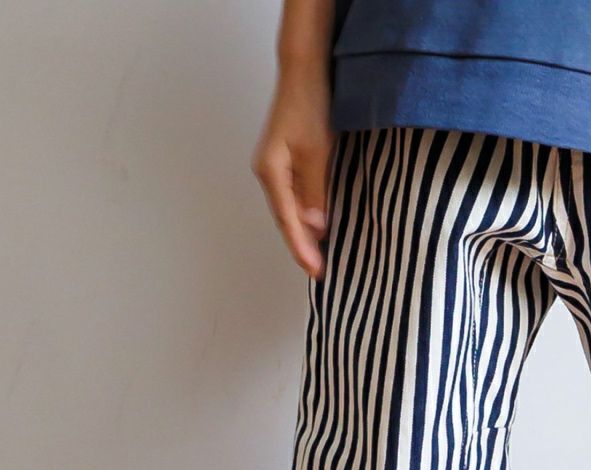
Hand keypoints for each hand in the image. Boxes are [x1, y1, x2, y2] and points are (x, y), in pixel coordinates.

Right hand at [252, 63, 333, 278]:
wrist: (304, 73)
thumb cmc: (309, 107)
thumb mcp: (317, 152)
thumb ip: (315, 190)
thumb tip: (315, 227)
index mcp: (271, 173)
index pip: (288, 222)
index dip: (302, 249)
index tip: (316, 272)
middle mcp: (268, 173)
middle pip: (285, 220)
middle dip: (302, 247)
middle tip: (319, 272)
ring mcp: (274, 167)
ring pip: (290, 210)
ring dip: (303, 233)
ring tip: (319, 257)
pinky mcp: (285, 161)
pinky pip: (294, 197)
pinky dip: (305, 215)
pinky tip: (317, 227)